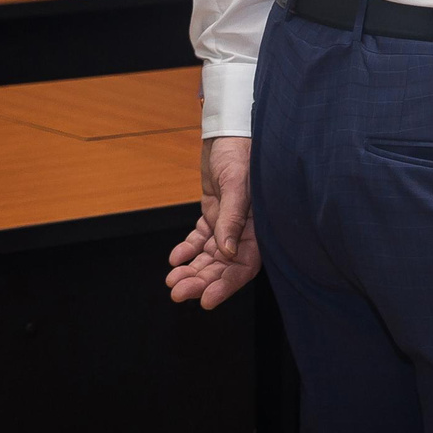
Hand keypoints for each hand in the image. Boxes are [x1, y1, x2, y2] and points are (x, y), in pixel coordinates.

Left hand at [165, 136, 260, 308]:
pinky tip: (175, 257)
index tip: (205, 301)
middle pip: (225, 265)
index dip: (227, 284)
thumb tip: (227, 253)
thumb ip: (233, 218)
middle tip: (178, 292)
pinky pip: (201, 238)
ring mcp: (229, 222)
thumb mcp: (237, 183)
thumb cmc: (241, 151)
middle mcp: (246, 229)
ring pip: (211, 256)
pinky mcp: (215, 214)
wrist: (227, 131)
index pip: (245, 264)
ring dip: (192, 270)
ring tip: (171, 280)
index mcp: (260, 224)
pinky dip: (188, 250)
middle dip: (202, 281)